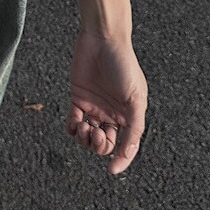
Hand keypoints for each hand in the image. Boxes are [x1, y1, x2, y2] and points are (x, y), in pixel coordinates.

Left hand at [65, 28, 147, 174]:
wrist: (102, 39)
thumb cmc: (123, 65)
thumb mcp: (137, 98)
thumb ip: (134, 127)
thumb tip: (128, 152)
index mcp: (128, 115)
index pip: (125, 145)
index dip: (120, 159)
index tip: (112, 169)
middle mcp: (111, 114)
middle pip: (104, 144)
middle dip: (100, 146)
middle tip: (98, 134)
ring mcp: (94, 106)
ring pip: (87, 136)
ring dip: (85, 139)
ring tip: (86, 127)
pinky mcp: (77, 98)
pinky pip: (73, 122)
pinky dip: (73, 129)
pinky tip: (76, 124)